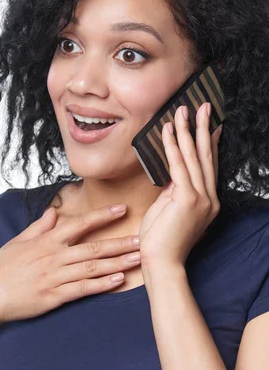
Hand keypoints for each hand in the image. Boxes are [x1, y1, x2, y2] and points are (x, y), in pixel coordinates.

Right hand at [0, 204, 140, 328]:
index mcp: (45, 241)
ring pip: (93, 267)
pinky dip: (102, 285)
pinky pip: (82, 289)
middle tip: (144, 238)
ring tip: (139, 258)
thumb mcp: (17, 242)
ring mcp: (54, 277)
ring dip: (118, 262)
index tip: (122, 210)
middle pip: (93, 247)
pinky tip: (119, 280)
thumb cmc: (0, 269)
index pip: (79, 224)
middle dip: (121, 242)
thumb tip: (54, 211)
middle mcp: (53, 256)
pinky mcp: (53, 297)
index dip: (102, 216)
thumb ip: (39, 226)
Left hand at [138, 102, 222, 269]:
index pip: (209, 166)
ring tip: (183, 110)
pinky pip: (179, 166)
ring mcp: (201, 199)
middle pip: (207, 156)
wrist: (161, 263)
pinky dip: (173, 146)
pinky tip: (168, 130)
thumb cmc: (160, 239)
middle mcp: (209, 198)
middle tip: (203, 106)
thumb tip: (172, 171)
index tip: (209, 124)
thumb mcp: (169, 209)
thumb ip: (174, 189)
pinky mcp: (188, 199)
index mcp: (208, 202)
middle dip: (203, 128)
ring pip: (194, 157)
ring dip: (187, 130)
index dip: (209, 142)